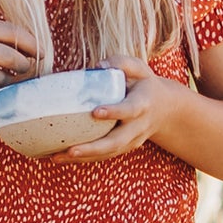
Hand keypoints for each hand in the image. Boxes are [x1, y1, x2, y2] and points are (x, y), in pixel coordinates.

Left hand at [38, 74, 179, 163]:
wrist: (165, 109)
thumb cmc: (145, 85)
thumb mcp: (140, 69)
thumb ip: (122, 63)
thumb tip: (98, 66)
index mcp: (143, 104)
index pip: (130, 110)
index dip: (114, 112)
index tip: (95, 112)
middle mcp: (138, 127)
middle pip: (116, 142)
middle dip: (93, 148)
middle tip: (70, 150)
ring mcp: (132, 141)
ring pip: (108, 153)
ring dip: (83, 157)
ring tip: (57, 157)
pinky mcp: (124, 148)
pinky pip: (103, 156)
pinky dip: (83, 159)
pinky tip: (61, 157)